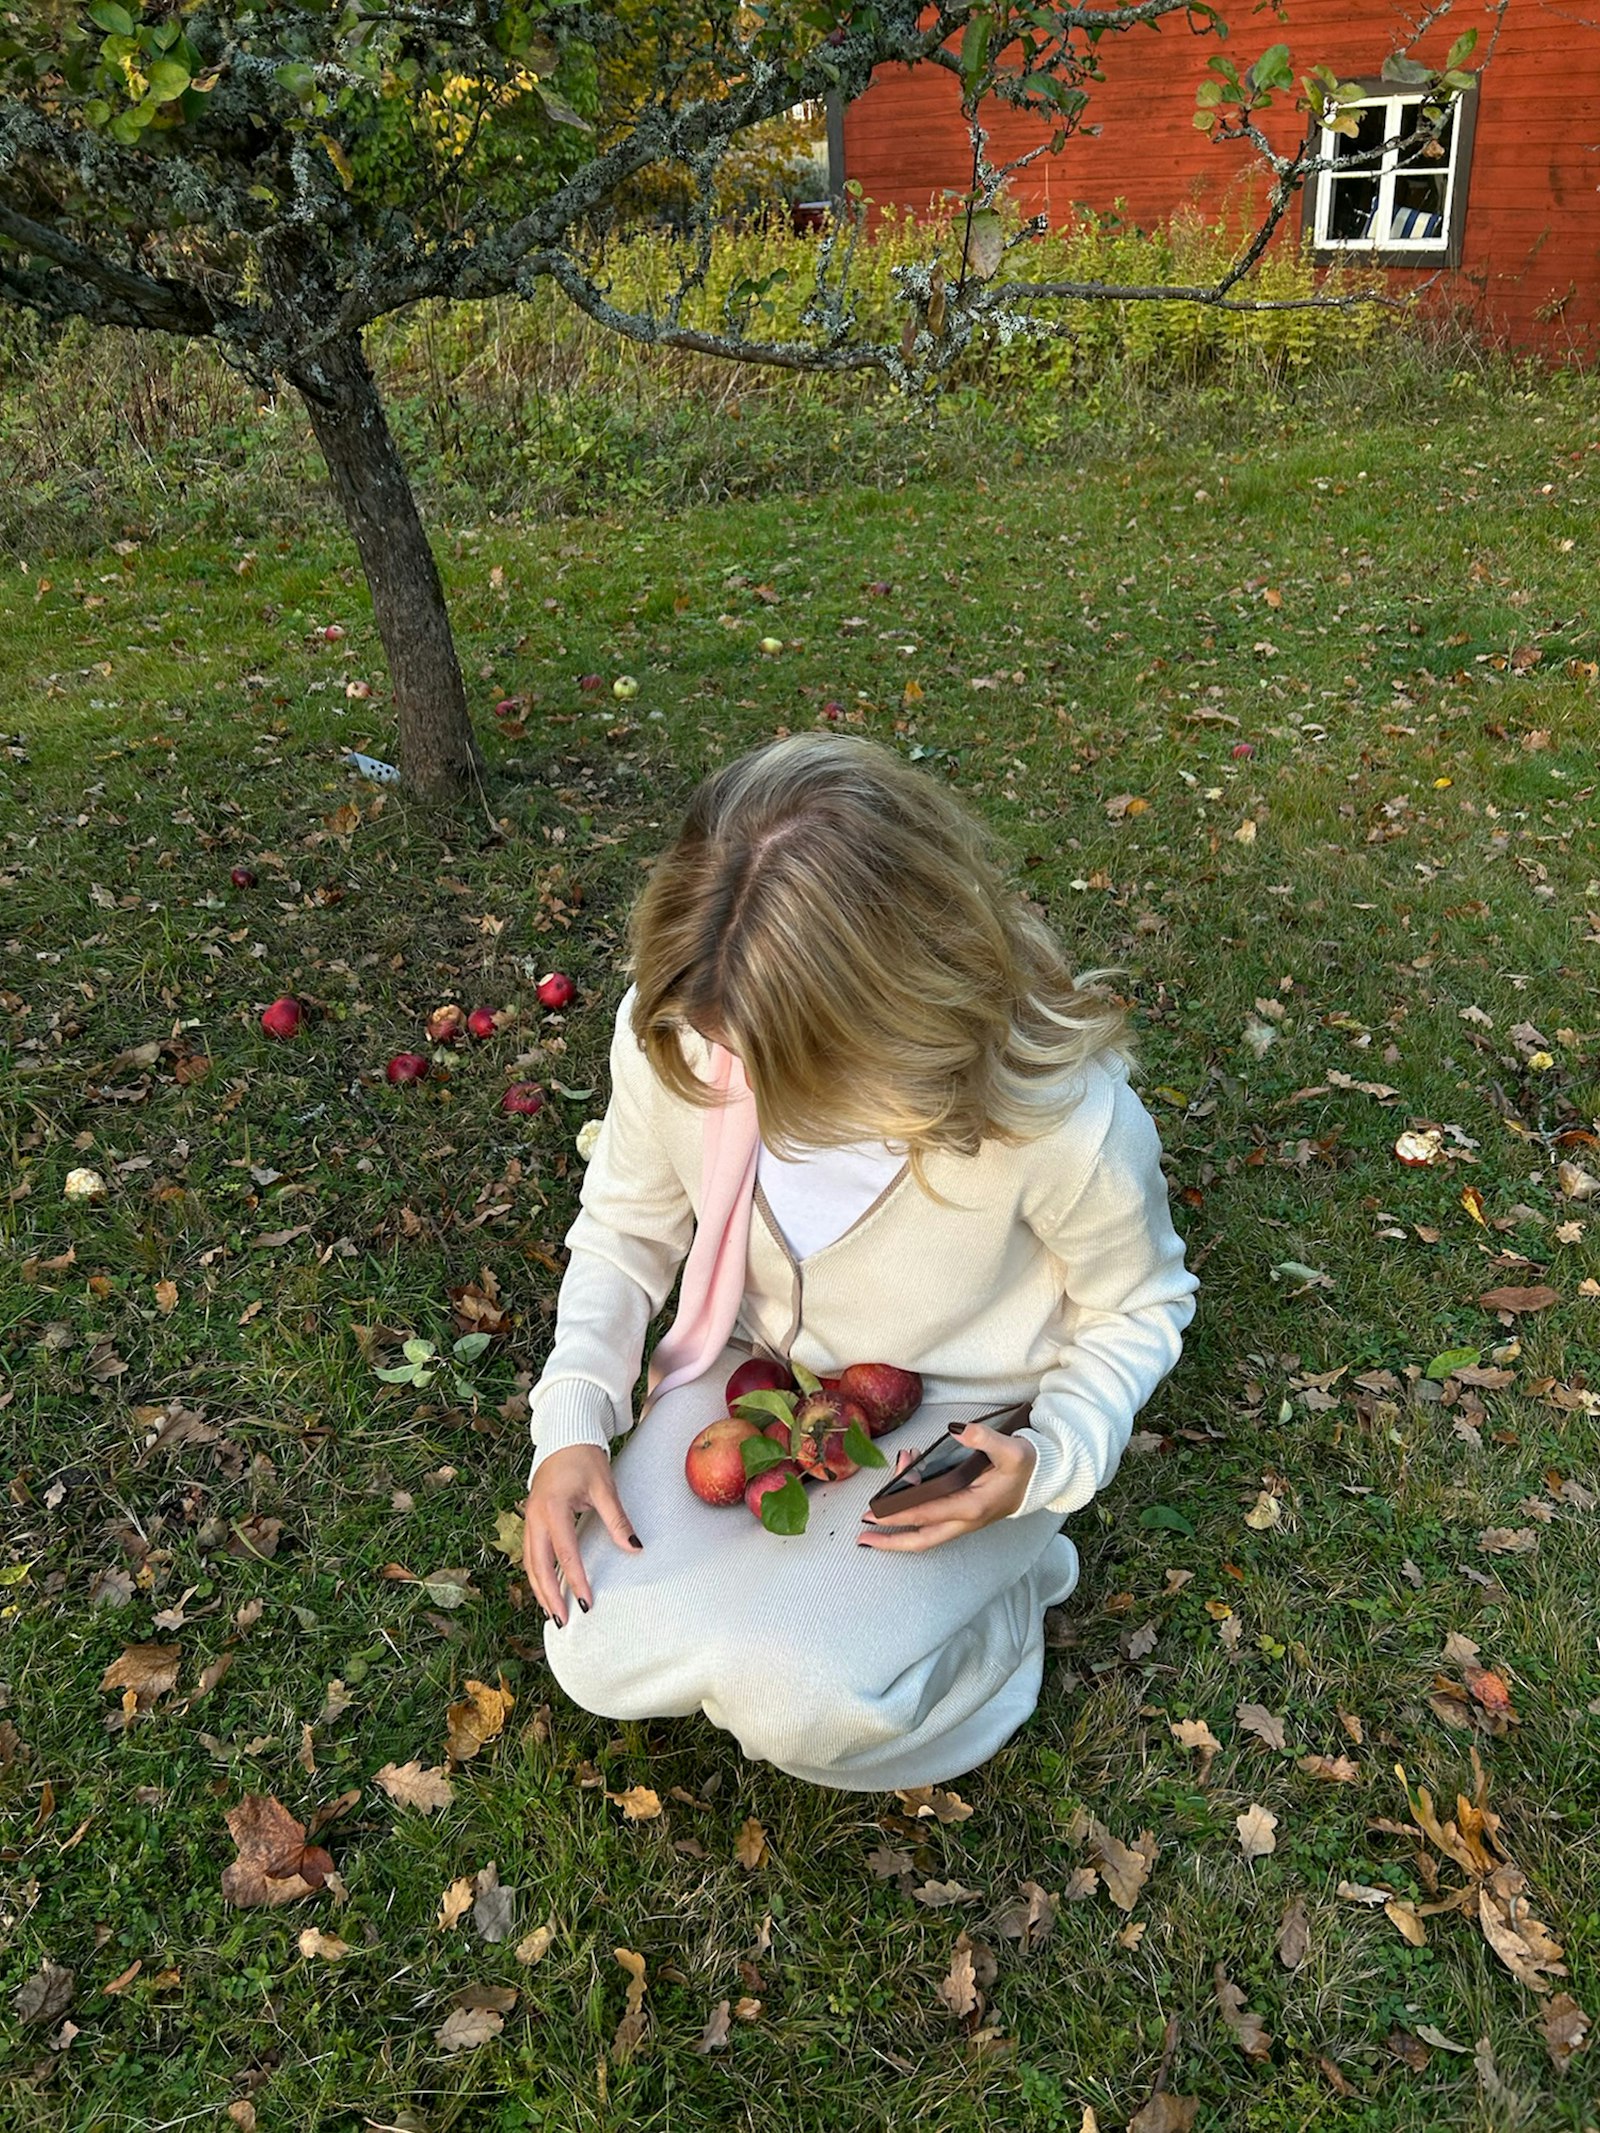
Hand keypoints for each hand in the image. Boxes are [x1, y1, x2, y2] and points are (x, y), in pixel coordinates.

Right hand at [523, 1444, 639, 1625]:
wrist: (564, 1435)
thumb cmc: (585, 1458)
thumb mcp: (604, 1486)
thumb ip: (617, 1519)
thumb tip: (635, 1548)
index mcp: (553, 1507)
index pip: (565, 1552)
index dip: (575, 1580)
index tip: (586, 1603)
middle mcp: (535, 1516)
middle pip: (538, 1564)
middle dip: (548, 1595)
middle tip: (561, 1621)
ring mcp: (529, 1517)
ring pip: (529, 1561)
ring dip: (540, 1588)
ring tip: (552, 1613)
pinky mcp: (531, 1518)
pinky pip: (530, 1552)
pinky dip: (537, 1573)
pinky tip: (546, 1588)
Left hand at [856, 1422, 1036, 1552]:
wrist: (1041, 1480)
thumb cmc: (1025, 1466)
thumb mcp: (1011, 1450)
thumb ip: (984, 1440)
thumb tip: (957, 1430)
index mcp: (972, 1507)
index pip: (927, 1513)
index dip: (898, 1514)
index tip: (873, 1514)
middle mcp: (964, 1520)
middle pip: (922, 1540)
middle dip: (891, 1541)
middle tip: (862, 1538)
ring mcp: (963, 1521)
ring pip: (925, 1532)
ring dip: (901, 1520)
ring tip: (884, 1490)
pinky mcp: (962, 1516)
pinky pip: (932, 1520)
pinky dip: (914, 1508)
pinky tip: (907, 1478)